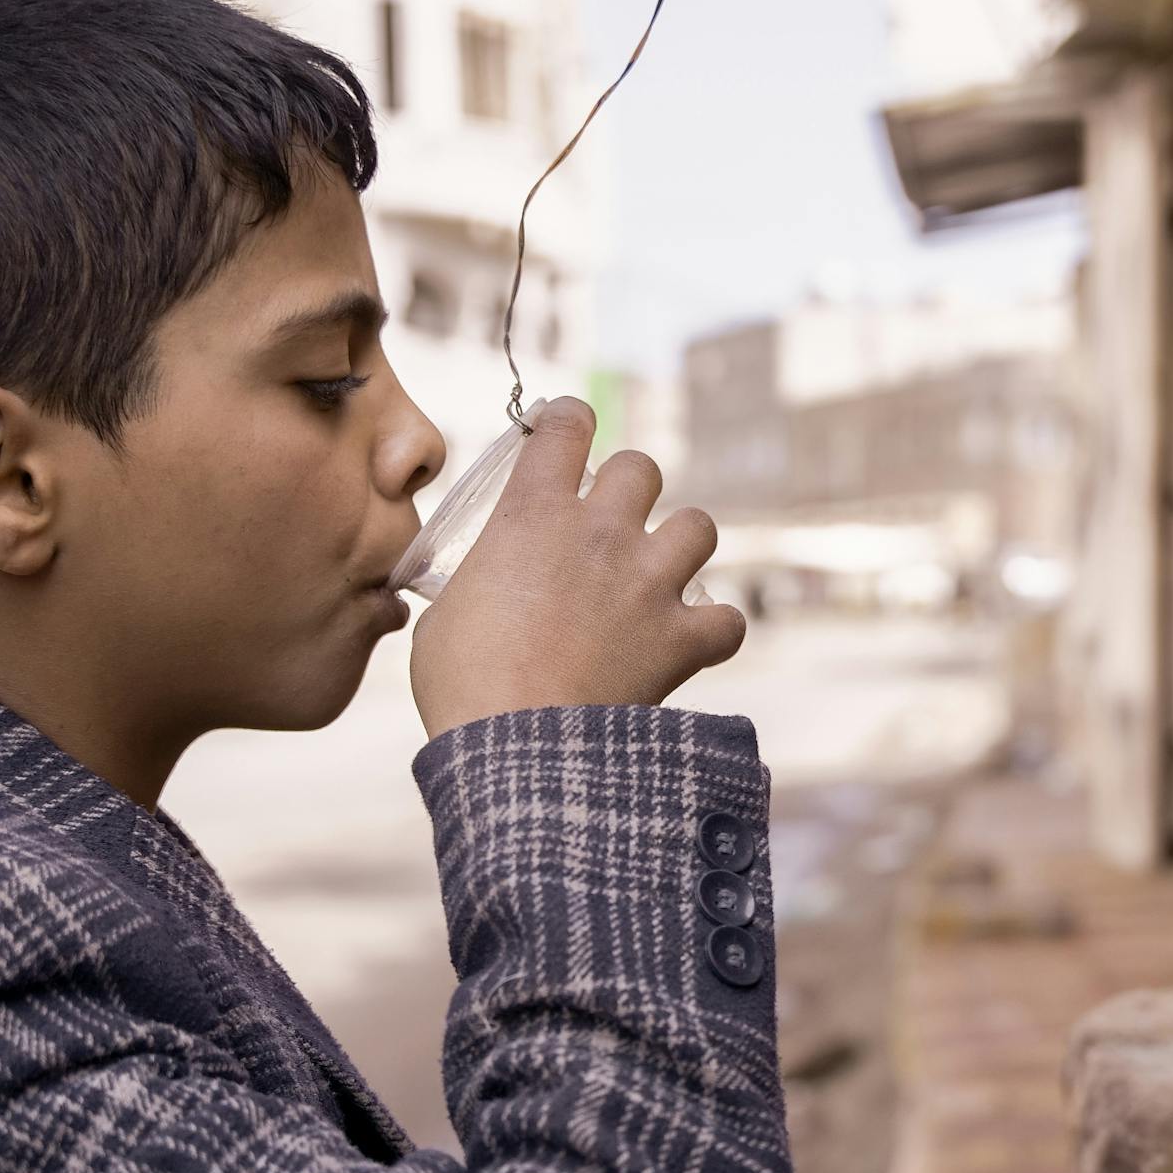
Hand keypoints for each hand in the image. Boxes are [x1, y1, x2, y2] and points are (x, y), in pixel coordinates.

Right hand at [410, 399, 746, 738]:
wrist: (517, 749)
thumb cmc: (463, 686)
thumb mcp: (443, 617)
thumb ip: (472, 586)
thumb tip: (476, 598)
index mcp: (533, 514)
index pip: (566, 427)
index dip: (570, 422)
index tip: (567, 433)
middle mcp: (601, 533)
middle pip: (641, 467)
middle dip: (629, 488)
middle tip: (610, 524)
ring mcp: (648, 583)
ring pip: (699, 525)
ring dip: (682, 544)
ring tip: (660, 573)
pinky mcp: (681, 639)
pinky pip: (728, 620)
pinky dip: (715, 629)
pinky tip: (694, 640)